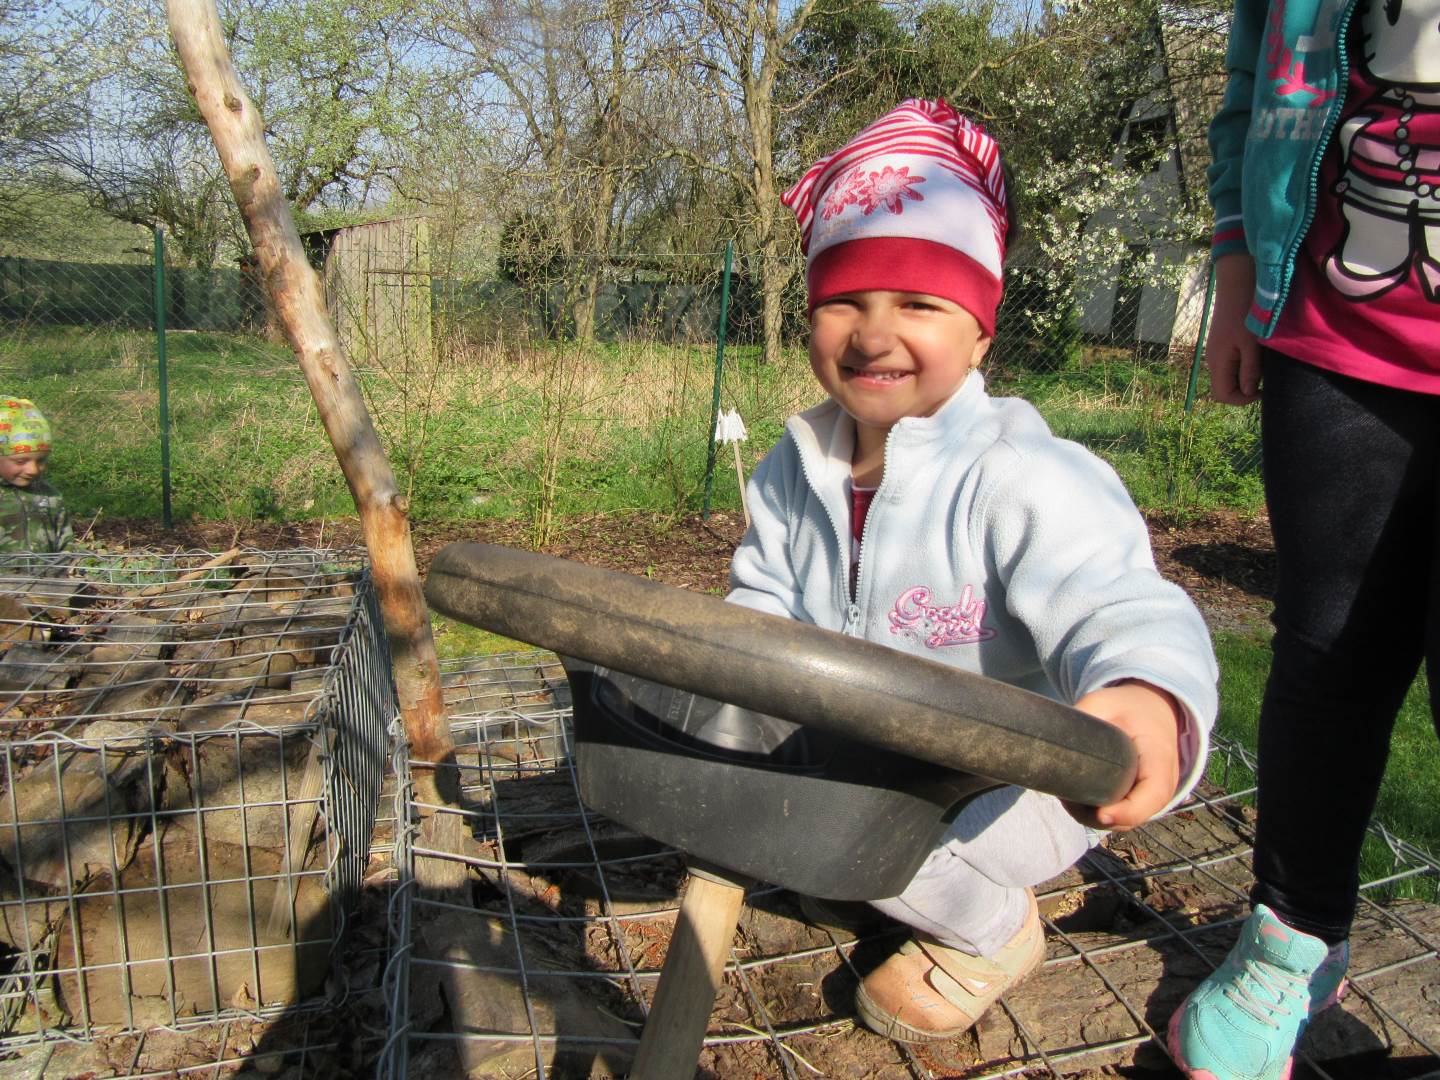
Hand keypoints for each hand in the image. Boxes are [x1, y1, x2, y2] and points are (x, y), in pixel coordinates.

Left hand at [1064, 680, 1183, 830]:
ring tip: (1066, 795)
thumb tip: (1049, 736)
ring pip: (1123, 821)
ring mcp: (1153, 795)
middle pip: (1133, 816)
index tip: (1100, 813)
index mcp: (1160, 757)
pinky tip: (1074, 798)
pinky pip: (1120, 816)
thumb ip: (1083, 718)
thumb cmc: (1128, 706)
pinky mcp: (1140, 800)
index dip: (1127, 811)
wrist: (1152, 709)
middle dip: (1096, 815)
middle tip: (1064, 797)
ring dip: (1093, 816)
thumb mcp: (1104, 702)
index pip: (1152, 795)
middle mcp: (1163, 783)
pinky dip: (1097, 814)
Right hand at [1206, 253, 1261, 404]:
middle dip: (1245, 389)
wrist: (1236, 284)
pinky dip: (1245, 365)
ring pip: (1230, 375)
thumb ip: (1250, 370)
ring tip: (1264, 364)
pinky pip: (1232, 363)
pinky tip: (1257, 353)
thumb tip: (1249, 393)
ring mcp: (1218, 351)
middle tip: (1266, 378)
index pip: (1223, 395)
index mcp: (1218, 362)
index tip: (1262, 391)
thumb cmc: (1244, 313)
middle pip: (1225, 387)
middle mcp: (1214, 360)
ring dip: (1246, 376)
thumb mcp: (1251, 344)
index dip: (1241, 400)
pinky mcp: (1223, 343)